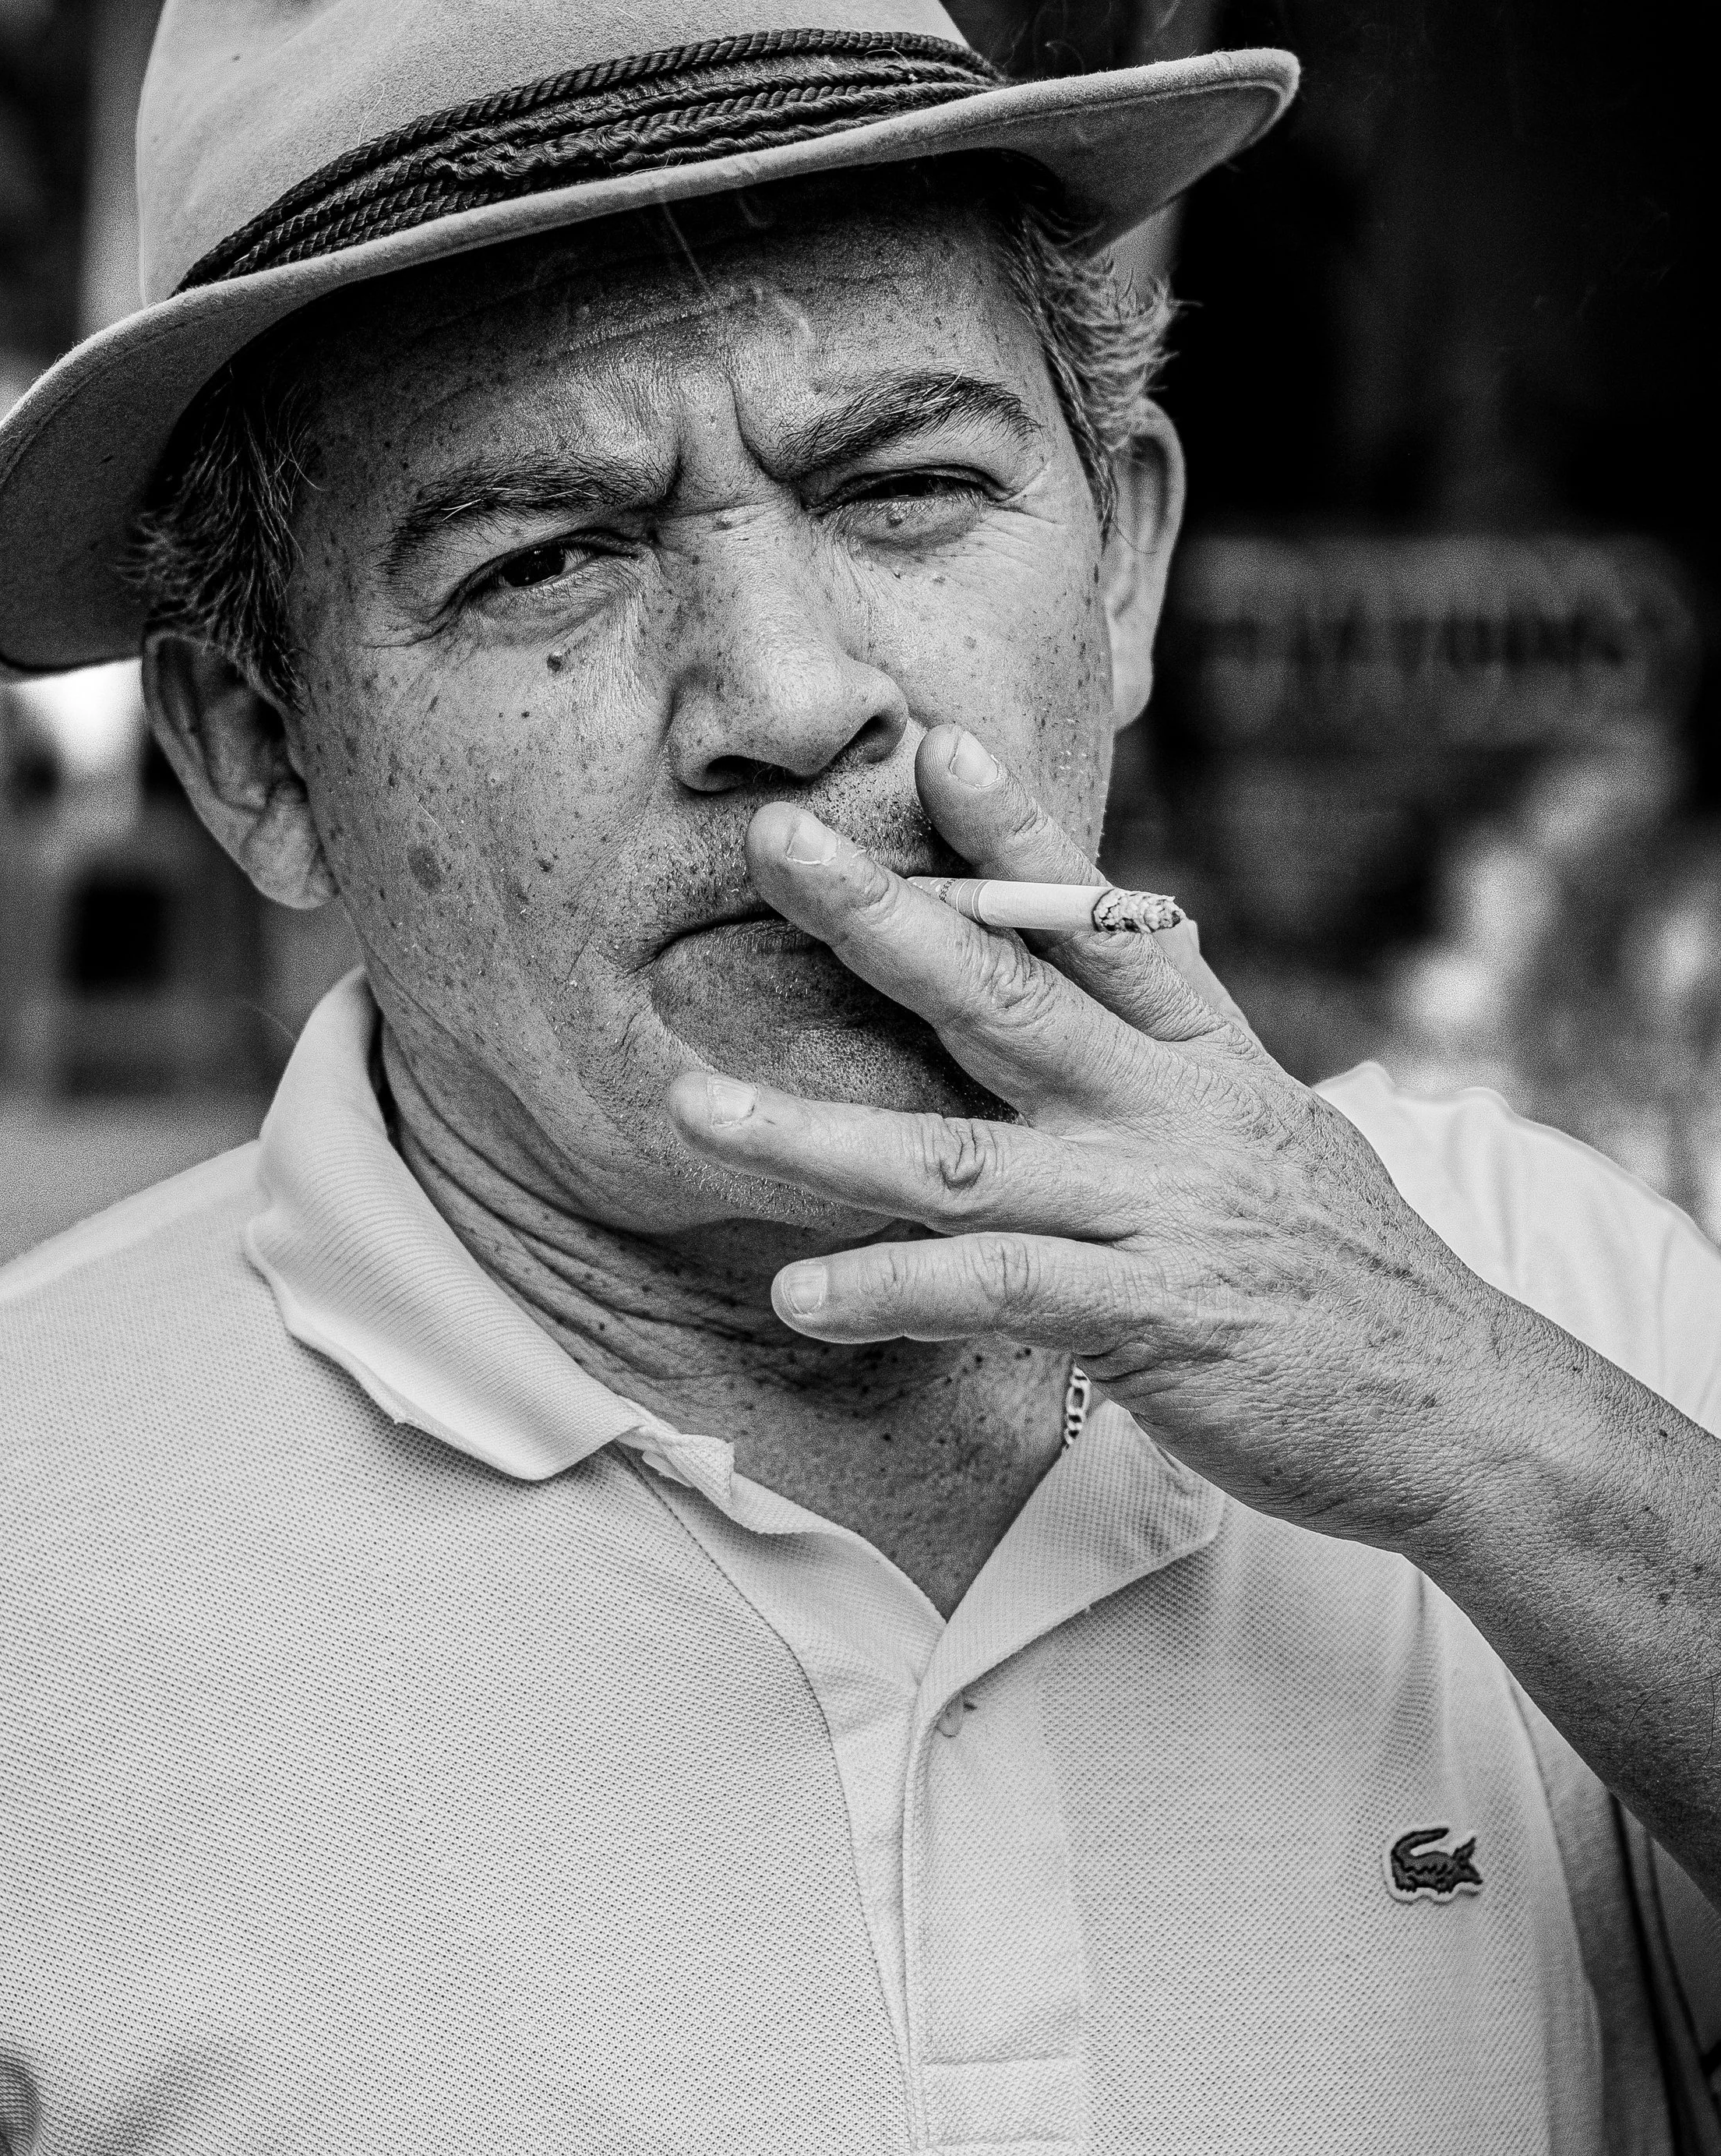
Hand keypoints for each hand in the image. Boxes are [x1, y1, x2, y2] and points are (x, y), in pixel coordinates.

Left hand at [666, 723, 1507, 1549]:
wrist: (1460, 1409)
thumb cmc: (1350, 1278)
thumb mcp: (1278, 1136)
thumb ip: (1178, 1072)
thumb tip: (1104, 1014)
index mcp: (1209, 1057)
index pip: (1103, 920)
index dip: (1020, 832)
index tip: (939, 747)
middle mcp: (1174, 1113)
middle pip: (1007, 992)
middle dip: (880, 914)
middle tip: (774, 844)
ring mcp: (1157, 1210)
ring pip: (958, 1153)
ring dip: (813, 1129)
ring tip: (696, 1105)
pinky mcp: (1146, 1317)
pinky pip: (991, 1291)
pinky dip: (887, 1288)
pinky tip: (798, 1292)